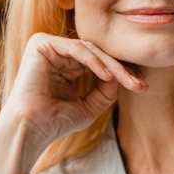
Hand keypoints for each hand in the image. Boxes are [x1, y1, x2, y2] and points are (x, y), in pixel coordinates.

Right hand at [0, 33, 146, 173]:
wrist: (31, 130)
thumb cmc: (55, 122)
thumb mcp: (89, 106)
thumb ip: (106, 91)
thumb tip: (122, 78)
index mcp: (66, 64)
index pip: (99, 61)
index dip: (122, 73)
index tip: (142, 86)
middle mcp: (57, 52)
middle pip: (97, 54)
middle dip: (122, 69)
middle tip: (140, 84)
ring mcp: (48, 46)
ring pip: (90, 50)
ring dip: (113, 66)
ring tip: (128, 81)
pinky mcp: (41, 44)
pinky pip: (76, 48)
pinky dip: (95, 62)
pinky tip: (108, 76)